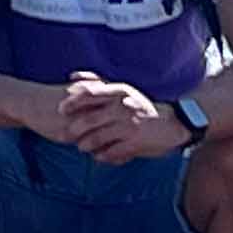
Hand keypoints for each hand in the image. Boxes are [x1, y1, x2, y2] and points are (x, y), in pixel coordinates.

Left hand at [55, 76, 181, 162]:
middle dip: (74, 129)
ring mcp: (129, 125)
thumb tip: (72, 76)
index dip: (72, 102)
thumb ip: (99, 84)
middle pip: (90, 119)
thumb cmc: (141, 107)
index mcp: (119, 92)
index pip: (90, 94)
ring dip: (86, 144)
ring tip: (81, 147)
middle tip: (65, 135)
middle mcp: (123, 107)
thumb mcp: (123, 90)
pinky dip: (102, 156)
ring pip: (98, 138)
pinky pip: (112, 152)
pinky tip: (98, 157)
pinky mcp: (135, 142)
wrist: (172, 124)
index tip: (60, 109)